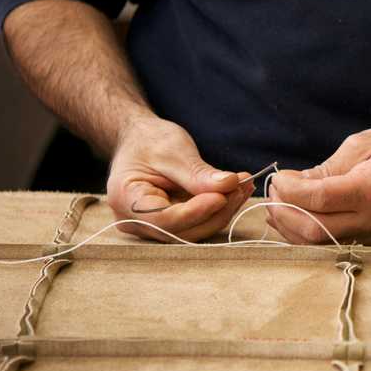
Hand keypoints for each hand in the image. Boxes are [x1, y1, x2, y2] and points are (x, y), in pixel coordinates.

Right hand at [106, 116, 254, 241]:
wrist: (140, 140)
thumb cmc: (149, 141)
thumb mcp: (173, 150)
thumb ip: (197, 173)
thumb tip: (228, 185)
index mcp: (126, 199)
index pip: (164, 219)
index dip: (196, 211)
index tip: (222, 196)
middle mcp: (136, 221)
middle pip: (182, 229)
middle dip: (216, 210)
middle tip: (242, 186)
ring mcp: (153, 226)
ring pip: (195, 230)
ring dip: (223, 210)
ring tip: (244, 186)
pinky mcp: (171, 224)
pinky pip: (198, 223)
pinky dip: (219, 209)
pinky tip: (236, 191)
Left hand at [266, 127, 370, 244]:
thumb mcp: (361, 144)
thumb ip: (326, 168)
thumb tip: (291, 184)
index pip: (320, 199)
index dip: (290, 191)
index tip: (279, 177)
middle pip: (315, 231)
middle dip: (284, 213)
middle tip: (273, 192)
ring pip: (318, 245)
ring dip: (290, 227)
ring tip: (278, 203)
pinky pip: (329, 245)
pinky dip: (305, 234)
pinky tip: (294, 215)